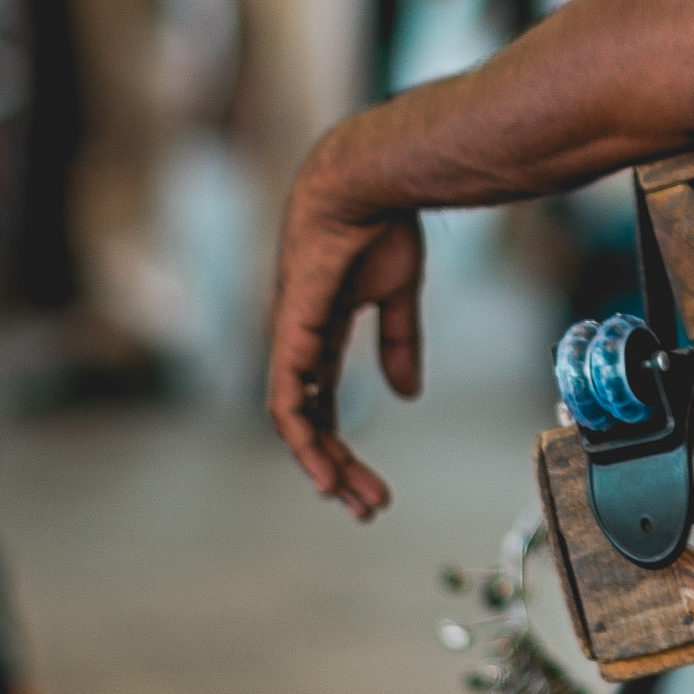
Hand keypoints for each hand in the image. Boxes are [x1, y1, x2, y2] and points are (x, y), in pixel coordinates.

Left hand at [266, 139, 425, 519]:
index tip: (370, 483)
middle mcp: (298, 343)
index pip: (323, 405)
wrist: (367, 185)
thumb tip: (407, 393)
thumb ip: (398, 343)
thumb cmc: (381, 226)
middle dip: (337, 467)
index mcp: (321, 334)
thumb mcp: (396, 296)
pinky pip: (286, 398)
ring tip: (349, 499)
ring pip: (295, 420)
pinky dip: (302, 438)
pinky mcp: (291, 334)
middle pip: (311, 421)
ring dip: (321, 463)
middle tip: (367, 507)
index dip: (341, 447)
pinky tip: (321, 468)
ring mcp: (290, 340)